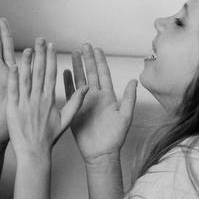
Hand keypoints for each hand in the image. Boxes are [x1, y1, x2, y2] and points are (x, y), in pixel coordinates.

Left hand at [7, 38, 84, 160]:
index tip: (51, 45)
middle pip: (39, 72)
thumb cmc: (49, 138)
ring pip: (26, 78)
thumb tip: (87, 88)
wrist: (34, 153)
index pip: (51, 74)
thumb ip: (75, 102)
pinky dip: (13, 78)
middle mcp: (37, 99)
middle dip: (40, 54)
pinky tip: (13, 65)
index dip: (51, 58)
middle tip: (40, 39)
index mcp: (49, 100)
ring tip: (28, 48)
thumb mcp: (66, 120)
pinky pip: (13, 91)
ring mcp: (24, 103)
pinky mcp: (13, 109)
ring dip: (27, 62)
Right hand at [63, 45, 135, 162]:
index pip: (103, 74)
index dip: (100, 61)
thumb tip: (134, 80)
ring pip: (80, 80)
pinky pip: (70, 93)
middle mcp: (96, 96)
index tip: (96, 48)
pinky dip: (67, 82)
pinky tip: (64, 72)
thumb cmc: (115, 138)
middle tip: (83, 45)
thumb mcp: (125, 116)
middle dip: (87, 59)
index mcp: (108, 96)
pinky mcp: (75, 109)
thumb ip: (129, 98)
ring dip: (76, 67)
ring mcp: (85, 102)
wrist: (101, 153)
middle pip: (91, 73)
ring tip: (72, 54)